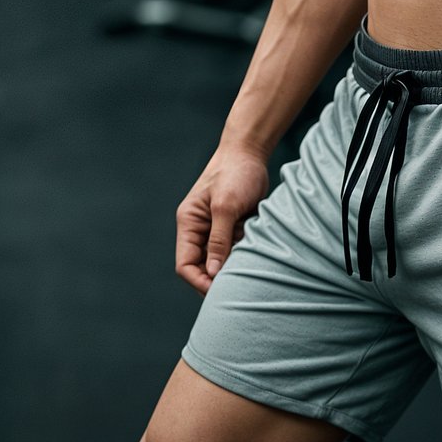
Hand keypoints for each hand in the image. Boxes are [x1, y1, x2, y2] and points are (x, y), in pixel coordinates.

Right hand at [175, 143, 270, 294]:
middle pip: (202, 267)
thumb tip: (213, 273)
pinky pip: (236, 250)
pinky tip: (256, 251)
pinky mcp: (233, 227)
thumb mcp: (226, 206)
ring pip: (221, 261)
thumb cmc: (236, 172)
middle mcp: (200, 229)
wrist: (252, 151)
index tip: (219, 289)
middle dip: (218, 277)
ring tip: (250, 262)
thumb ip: (218, 240)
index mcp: (189, 223)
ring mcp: (217, 229)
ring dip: (234, 265)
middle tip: (238, 284)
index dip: (199, 281)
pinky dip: (244, 253)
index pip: (185, 264)